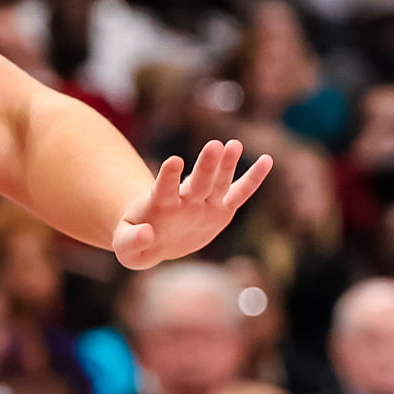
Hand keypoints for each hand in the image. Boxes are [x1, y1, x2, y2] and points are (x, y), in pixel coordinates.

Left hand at [112, 139, 274, 270]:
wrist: (153, 238)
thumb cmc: (136, 242)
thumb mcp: (126, 248)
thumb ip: (132, 241)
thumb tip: (147, 233)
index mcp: (160, 205)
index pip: (165, 188)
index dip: (169, 176)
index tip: (175, 161)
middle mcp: (185, 200)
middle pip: (198, 182)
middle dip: (206, 165)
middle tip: (215, 145)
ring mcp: (204, 203)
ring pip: (218, 182)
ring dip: (227, 165)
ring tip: (235, 145)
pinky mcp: (221, 209)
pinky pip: (239, 194)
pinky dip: (253, 179)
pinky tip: (267, 161)